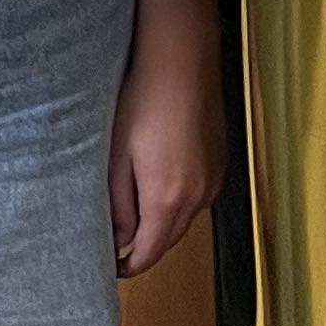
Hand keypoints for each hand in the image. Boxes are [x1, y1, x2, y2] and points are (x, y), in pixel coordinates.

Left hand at [109, 0, 226, 280]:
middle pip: (168, 241)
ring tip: (132, 207)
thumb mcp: (115, 158)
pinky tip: (158, 178)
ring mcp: (213, 179)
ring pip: (184, 219)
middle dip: (142, 246)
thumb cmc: (144, 101)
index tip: (106, 265)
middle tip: (112, 239)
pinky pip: (197, 196)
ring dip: (160, 222)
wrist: (180, 60)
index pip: (148, 255)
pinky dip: (178, 200)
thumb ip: (118, 206)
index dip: (125, 266)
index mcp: (168, 200)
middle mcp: (198, 196)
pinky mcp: (219, 162)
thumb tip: (117, 239)